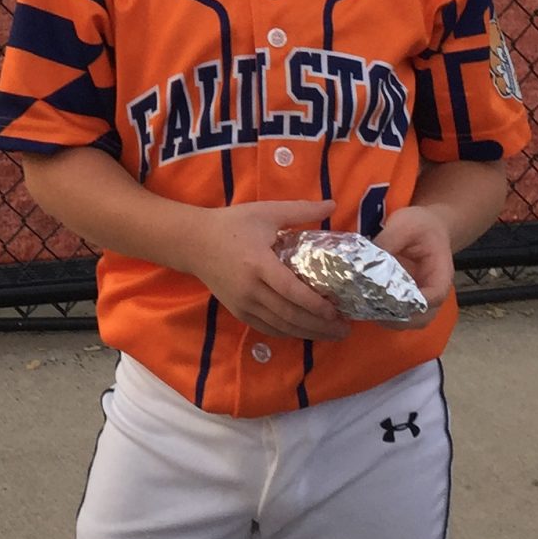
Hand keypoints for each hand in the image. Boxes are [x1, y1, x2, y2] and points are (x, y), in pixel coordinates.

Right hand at [187, 200, 349, 341]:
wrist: (193, 242)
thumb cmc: (232, 224)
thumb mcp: (265, 212)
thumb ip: (300, 210)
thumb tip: (333, 204)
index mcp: (259, 263)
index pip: (291, 291)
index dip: (316, 305)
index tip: (337, 311)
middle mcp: (250, 289)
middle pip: (290, 315)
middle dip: (320, 326)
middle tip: (344, 329)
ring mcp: (243, 303)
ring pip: (280, 326)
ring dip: (308, 333)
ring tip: (332, 334)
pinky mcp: (238, 311)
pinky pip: (267, 328)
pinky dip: (289, 333)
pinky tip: (305, 332)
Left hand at [374, 203, 455, 311]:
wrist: (427, 226)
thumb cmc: (421, 225)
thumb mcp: (405, 224)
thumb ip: (388, 240)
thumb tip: (365, 260)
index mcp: (440, 273)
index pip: (435, 296)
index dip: (415, 304)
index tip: (390, 301)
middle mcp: (433, 291)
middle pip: (423, 317)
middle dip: (398, 318)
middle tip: (371, 310)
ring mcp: (421, 298)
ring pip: (411, 322)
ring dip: (391, 321)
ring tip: (366, 310)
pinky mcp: (407, 299)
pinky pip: (400, 315)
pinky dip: (385, 316)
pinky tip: (365, 306)